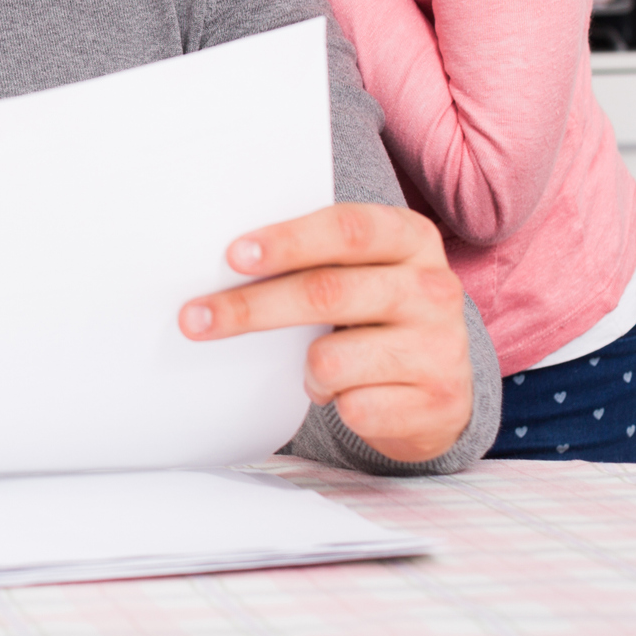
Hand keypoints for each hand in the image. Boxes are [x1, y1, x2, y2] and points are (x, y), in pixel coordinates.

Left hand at [179, 202, 471, 463]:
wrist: (441, 391)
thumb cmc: (377, 313)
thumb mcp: (361, 269)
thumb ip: (314, 256)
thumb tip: (227, 258)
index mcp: (411, 237)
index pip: (346, 229)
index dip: (287, 241)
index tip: (232, 256)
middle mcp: (433, 288)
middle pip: (325, 293)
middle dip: (250, 307)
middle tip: (194, 318)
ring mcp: (441, 348)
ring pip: (330, 359)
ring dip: (307, 369)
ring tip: (319, 365)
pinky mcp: (436, 403)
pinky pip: (352, 406)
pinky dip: (335, 403)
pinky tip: (352, 394)